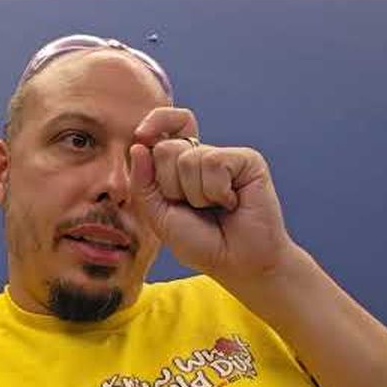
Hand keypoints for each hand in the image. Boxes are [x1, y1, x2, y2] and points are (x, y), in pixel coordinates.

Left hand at [129, 108, 293, 281]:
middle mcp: (202, 156)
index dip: (154, 122)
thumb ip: (143, 183)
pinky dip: (216, 191)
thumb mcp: (159, 216)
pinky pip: (214, 163)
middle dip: (171, 186)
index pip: (165, 126)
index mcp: (179, 165)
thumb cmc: (201, 244)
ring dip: (196, 195)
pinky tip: (232, 203)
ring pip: (189, 159)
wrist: (238, 263)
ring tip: (215, 208)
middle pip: (167, 148)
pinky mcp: (247, 160)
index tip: (141, 134)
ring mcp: (225, 157)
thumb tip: (139, 146)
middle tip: (195, 207)